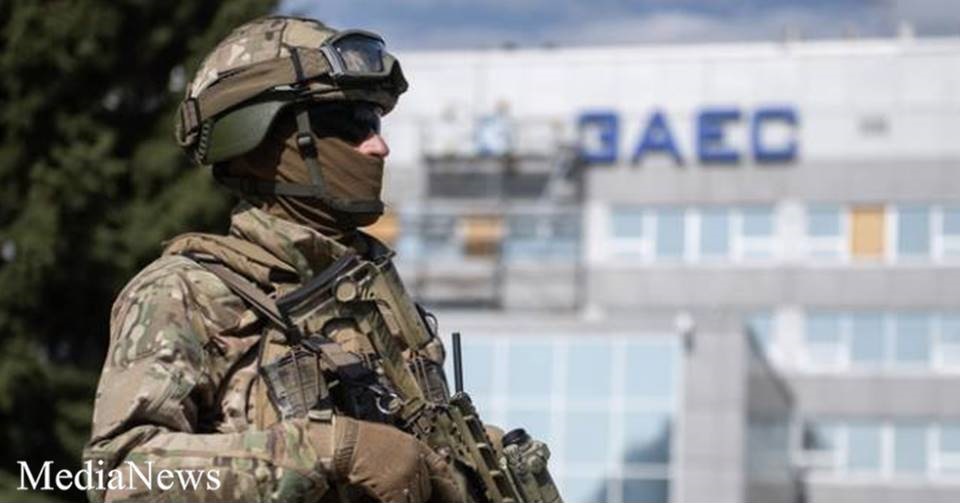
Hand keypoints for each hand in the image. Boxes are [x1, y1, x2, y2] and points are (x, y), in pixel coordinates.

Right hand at [313, 416, 461, 501]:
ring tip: (396, 494)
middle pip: (427, 486)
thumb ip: (409, 454)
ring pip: (418, 497)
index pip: (439, 467)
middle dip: (420, 494)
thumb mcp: (391, 439)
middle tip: (407, 493)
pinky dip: (399, 502)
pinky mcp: (394, 487)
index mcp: (415, 445)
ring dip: (410, 499)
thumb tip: (418, 471)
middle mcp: (415, 458)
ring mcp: (406, 473)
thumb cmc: (359, 441)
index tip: (449, 493)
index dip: (445, 483)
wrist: (343, 442)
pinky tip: (389, 499)